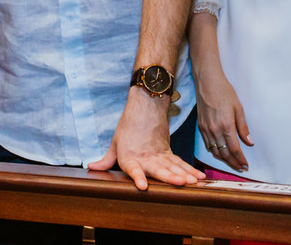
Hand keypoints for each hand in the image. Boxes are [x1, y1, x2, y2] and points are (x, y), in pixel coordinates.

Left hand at [88, 88, 203, 189]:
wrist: (145, 105)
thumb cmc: (129, 125)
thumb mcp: (115, 142)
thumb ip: (106, 160)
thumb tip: (91, 167)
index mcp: (129, 156)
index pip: (133, 168)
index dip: (138, 176)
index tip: (143, 186)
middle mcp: (146, 156)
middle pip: (159, 168)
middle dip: (170, 176)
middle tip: (181, 183)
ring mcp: (159, 154)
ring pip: (173, 165)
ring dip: (184, 173)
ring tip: (193, 182)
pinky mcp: (168, 151)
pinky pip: (180, 162)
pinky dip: (190, 169)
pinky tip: (199, 177)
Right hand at [195, 66, 252, 171]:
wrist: (207, 82)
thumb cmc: (224, 92)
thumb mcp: (238, 108)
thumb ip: (243, 127)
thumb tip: (249, 142)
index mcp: (226, 125)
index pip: (234, 149)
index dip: (240, 159)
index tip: (246, 165)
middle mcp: (215, 130)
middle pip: (224, 153)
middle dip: (233, 163)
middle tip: (240, 168)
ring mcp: (206, 129)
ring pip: (215, 151)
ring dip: (224, 160)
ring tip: (232, 163)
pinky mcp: (200, 127)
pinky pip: (207, 144)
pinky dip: (214, 152)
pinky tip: (219, 153)